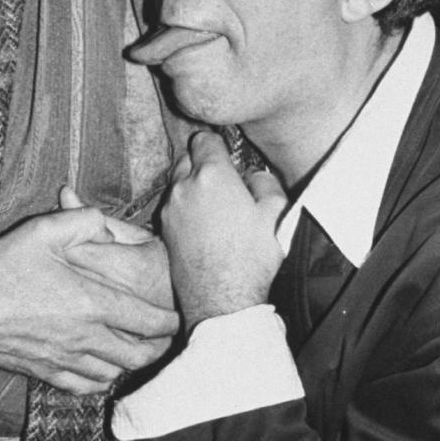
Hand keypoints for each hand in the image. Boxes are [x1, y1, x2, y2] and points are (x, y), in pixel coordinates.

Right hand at [0, 210, 178, 394]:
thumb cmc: (2, 265)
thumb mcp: (45, 228)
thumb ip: (86, 220)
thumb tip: (110, 226)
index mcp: (92, 302)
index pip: (149, 321)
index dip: (170, 319)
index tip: (177, 313)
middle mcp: (85, 337)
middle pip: (140, 355)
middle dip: (159, 345)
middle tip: (165, 334)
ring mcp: (65, 359)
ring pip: (116, 373)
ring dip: (133, 362)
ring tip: (139, 347)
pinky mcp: (46, 373)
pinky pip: (87, 386)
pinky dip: (103, 378)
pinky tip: (103, 364)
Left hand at [160, 130, 286, 329]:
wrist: (222, 301)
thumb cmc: (251, 258)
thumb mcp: (275, 213)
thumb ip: (264, 182)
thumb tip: (253, 175)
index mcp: (213, 175)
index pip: (205, 139)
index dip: (218, 145)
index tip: (228, 156)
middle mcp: (184, 186)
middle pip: (187, 158)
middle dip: (202, 163)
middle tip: (224, 181)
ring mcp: (170, 209)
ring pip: (178, 183)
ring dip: (192, 186)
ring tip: (214, 206)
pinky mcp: (163, 231)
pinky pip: (173, 206)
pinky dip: (184, 207)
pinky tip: (202, 225)